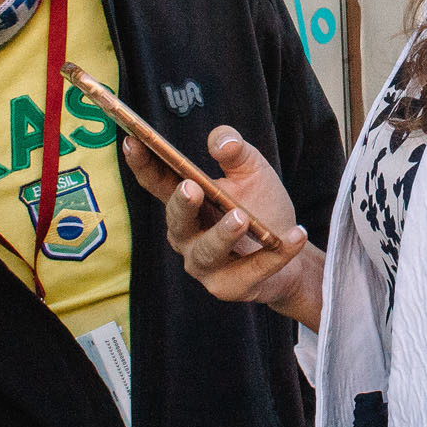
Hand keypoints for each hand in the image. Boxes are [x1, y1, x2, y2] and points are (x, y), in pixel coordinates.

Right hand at [123, 125, 323, 328]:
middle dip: (182, 205)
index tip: (132, 140)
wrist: (291, 253)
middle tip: (191, 188)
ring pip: (208, 252)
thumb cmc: (262, 208)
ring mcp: (206, 265)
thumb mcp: (253, 171)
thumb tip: (223, 142)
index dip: (142, 163)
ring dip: (223, 234)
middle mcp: (187, 236)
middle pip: (177, 221)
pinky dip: (276, 254)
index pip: (157, 183)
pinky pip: (253, 270)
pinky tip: (295, 234)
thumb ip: (236, 152)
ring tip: (241, 218)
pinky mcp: (231, 287)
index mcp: (186, 203)